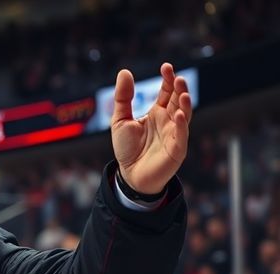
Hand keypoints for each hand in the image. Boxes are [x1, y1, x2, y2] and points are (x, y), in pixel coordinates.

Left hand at [111, 63, 192, 194]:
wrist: (129, 175)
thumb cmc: (127, 149)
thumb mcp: (120, 120)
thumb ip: (123, 98)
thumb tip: (125, 71)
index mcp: (157, 112)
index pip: (167, 91)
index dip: (168, 79)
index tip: (166, 67)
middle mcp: (169, 121)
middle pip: (178, 100)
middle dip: (178, 88)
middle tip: (176, 77)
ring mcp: (174, 134)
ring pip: (184, 115)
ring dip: (185, 103)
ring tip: (182, 91)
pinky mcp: (176, 149)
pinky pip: (181, 135)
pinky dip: (181, 125)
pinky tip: (179, 114)